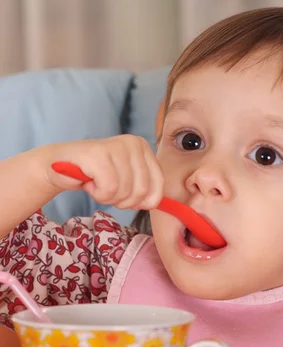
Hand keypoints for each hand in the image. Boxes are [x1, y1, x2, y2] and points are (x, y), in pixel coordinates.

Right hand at [45, 135, 163, 209]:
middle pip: (141, 191)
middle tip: (107, 190)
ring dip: (107, 197)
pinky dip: (97, 194)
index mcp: (143, 148)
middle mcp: (133, 143)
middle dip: (123, 200)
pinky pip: (109, 189)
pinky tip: (89, 182)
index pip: (158, 185)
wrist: (59, 165)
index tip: (127, 199)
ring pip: (125, 191)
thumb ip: (144, 190)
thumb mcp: (127, 181)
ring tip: (96, 184)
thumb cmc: (95, 175)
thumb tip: (155, 203)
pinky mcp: (99, 154)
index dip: (143, 201)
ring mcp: (116, 146)